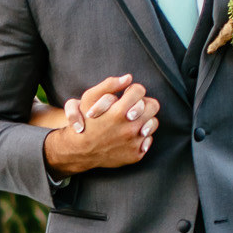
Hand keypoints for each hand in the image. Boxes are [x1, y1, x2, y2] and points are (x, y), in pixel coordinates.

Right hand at [42, 74, 158, 173]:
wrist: (80, 151)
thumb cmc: (85, 121)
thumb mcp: (89, 98)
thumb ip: (109, 85)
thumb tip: (128, 78)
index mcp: (119, 111)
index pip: (140, 90)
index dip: (133, 90)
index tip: (127, 94)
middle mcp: (130, 128)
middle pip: (152, 105)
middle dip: (143, 103)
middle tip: (133, 106)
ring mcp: (134, 142)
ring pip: (152, 123)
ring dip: (144, 120)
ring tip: (132, 121)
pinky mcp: (136, 154)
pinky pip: (148, 139)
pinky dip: (141, 136)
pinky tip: (129, 135)